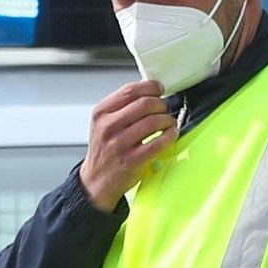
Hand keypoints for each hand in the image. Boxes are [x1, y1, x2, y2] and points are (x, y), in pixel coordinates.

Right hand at [80, 84, 175, 209]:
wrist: (96, 180)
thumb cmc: (103, 150)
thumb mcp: (103, 123)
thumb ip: (121, 107)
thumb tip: (148, 91)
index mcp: (101, 113)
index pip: (129, 91)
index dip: (150, 87)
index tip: (159, 89)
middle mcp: (108, 127)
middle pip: (144, 104)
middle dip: (161, 103)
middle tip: (164, 108)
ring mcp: (120, 144)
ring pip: (153, 122)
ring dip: (167, 119)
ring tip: (169, 122)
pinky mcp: (132, 160)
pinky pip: (158, 143)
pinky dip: (169, 136)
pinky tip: (171, 134)